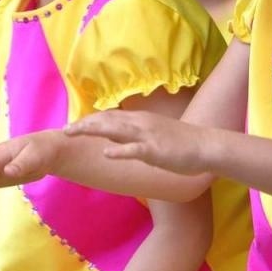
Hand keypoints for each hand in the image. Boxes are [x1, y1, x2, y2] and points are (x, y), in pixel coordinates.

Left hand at [67, 111, 212, 174]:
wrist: (207, 146)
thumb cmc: (181, 143)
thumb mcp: (153, 135)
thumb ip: (132, 135)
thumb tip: (112, 139)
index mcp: (139, 119)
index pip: (109, 116)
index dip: (90, 120)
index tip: (73, 125)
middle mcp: (140, 123)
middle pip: (107, 120)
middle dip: (84, 125)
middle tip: (64, 130)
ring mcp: (148, 136)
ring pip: (115, 130)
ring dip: (92, 130)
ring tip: (73, 133)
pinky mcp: (156, 150)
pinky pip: (135, 150)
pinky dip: (119, 151)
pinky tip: (105, 153)